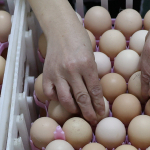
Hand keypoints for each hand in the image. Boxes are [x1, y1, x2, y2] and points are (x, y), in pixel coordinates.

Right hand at [6, 0, 105, 123]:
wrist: (61, 29)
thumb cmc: (80, 41)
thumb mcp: (91, 56)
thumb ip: (91, 74)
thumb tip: (94, 95)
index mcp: (87, 65)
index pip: (94, 91)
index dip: (99, 105)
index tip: (102, 114)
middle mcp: (72, 70)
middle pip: (82, 98)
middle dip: (88, 112)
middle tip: (93, 120)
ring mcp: (58, 73)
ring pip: (66, 99)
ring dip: (73, 109)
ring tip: (79, 113)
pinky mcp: (47, 74)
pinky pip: (51, 93)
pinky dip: (56, 99)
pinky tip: (62, 101)